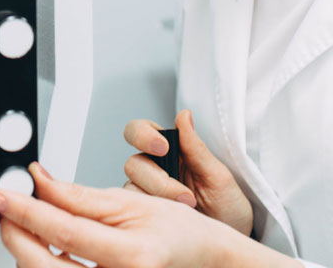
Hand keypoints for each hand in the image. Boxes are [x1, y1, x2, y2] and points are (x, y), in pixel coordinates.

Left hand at [0, 163, 296, 267]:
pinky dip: (45, 264)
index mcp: (131, 257)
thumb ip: (77, 195)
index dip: (24, 210)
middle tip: (5, 206)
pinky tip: (44, 246)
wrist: (205, 262)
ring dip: (27, 250)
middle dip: (16, 234)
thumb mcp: (129, 201)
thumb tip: (38, 180)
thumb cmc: (175, 232)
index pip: (63, 231)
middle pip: (45, 267)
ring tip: (28, 222)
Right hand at [123, 109, 251, 235]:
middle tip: (183, 194)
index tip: (163, 147)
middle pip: (133, 161)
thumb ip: (196, 148)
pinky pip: (133, 206)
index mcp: (171, 150)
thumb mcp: (218, 177)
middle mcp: (154, 168)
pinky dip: (151, 210)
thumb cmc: (228, 208)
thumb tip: (184, 114)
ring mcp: (147, 192)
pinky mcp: (144, 212)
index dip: (143, 134)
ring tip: (189, 207)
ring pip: (132, 185)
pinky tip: (172, 216)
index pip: (141, 130)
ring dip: (159, 196)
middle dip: (154, 176)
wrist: (228, 245)